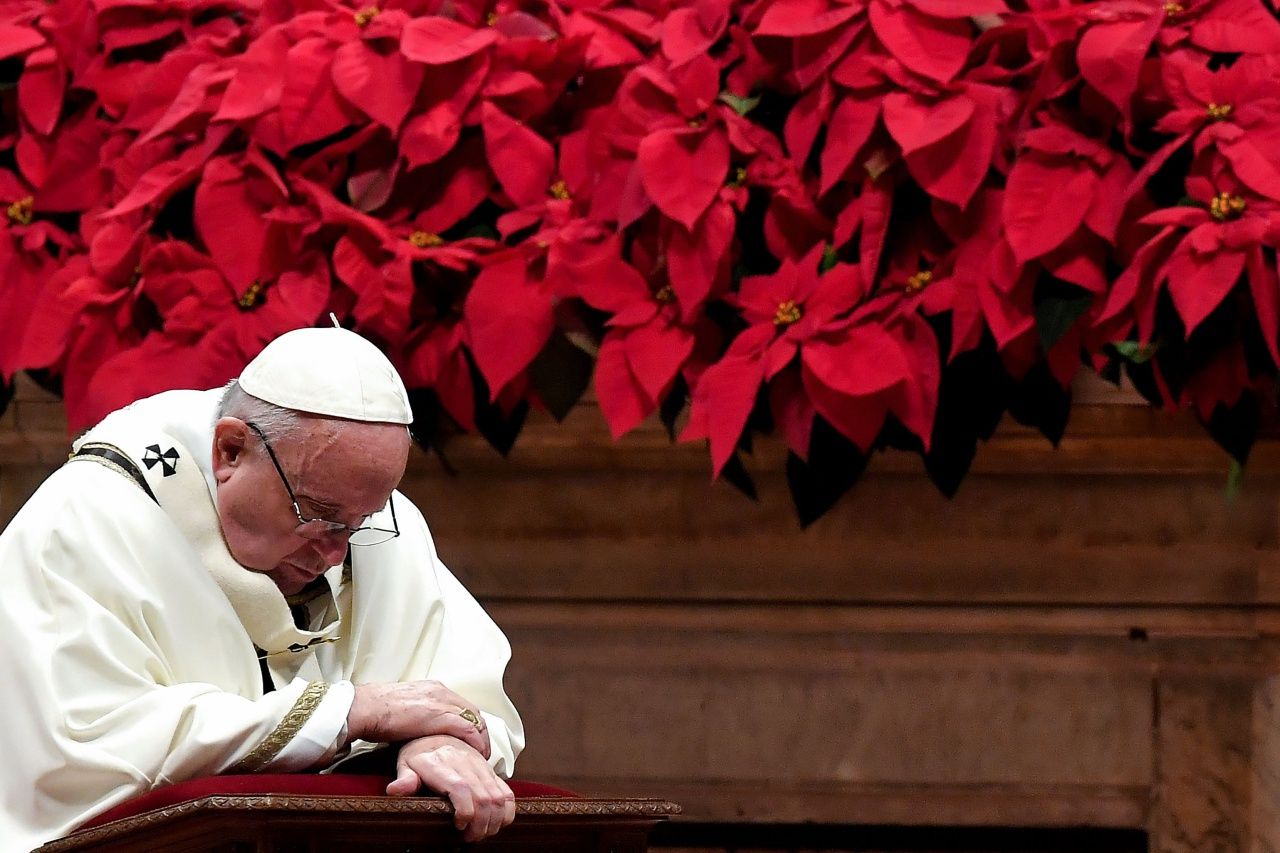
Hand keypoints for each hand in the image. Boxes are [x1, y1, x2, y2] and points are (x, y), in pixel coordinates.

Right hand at [347, 681, 490, 758]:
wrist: (366, 707)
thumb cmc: (377, 711)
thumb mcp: (404, 708)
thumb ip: (418, 714)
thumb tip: (420, 728)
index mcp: (433, 688)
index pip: (462, 704)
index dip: (471, 722)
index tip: (473, 737)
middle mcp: (441, 691)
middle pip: (472, 710)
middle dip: (480, 730)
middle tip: (482, 748)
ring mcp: (441, 702)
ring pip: (473, 719)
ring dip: (481, 738)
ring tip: (482, 755)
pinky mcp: (439, 716)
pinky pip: (467, 729)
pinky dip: (475, 741)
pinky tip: (477, 753)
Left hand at [386, 735, 515, 841]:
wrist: (437, 732)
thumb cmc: (419, 753)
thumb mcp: (406, 764)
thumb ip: (405, 778)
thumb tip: (395, 790)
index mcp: (443, 764)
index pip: (462, 788)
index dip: (465, 811)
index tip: (458, 825)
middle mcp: (466, 764)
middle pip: (484, 798)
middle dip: (480, 825)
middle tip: (470, 838)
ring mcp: (481, 767)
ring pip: (499, 797)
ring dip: (494, 821)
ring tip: (481, 833)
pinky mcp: (490, 771)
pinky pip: (507, 792)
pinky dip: (506, 811)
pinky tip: (495, 822)